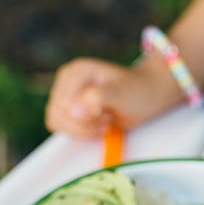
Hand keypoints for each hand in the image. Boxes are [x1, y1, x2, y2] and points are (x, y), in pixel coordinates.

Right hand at [45, 57, 181, 138]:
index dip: (83, 118)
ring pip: (57, 122)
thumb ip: (97, 97)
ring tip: (104, 121)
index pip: (63, 105)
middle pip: (58, 114)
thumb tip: (74, 110)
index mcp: (76, 72)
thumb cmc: (137, 92)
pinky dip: (79, 132)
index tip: (106, 114)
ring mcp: (65, 94)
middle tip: (107, 119)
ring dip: (82, 130)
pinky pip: (61, 126)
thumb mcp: (121, 94)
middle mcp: (66, 81)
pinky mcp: (68, 108)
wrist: (145, 95)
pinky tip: (96, 125)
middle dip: (84, 125)